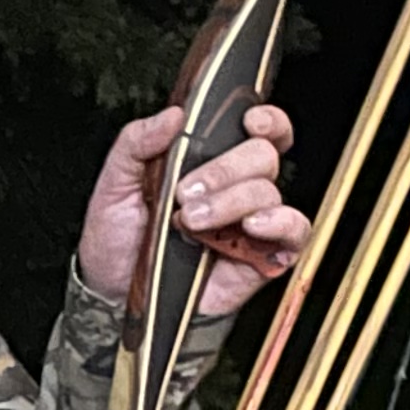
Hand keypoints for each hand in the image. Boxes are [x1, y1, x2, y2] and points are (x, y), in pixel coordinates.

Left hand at [75, 102, 308, 323]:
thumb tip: (173, 115)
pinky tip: (250, 226)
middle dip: (225, 170)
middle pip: (263, 156)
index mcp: (208, 163)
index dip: (266, 121)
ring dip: (231, 202)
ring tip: (192, 222)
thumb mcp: (115, 183)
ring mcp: (251, 222)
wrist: (115, 294)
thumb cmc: (118, 240)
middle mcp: (236, 189)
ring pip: (269, 193)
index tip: (249, 121)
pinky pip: (295, 231)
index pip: (258, 131)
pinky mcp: (262, 256)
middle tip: (185, 193)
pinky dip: (280, 223)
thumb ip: (136, 142)